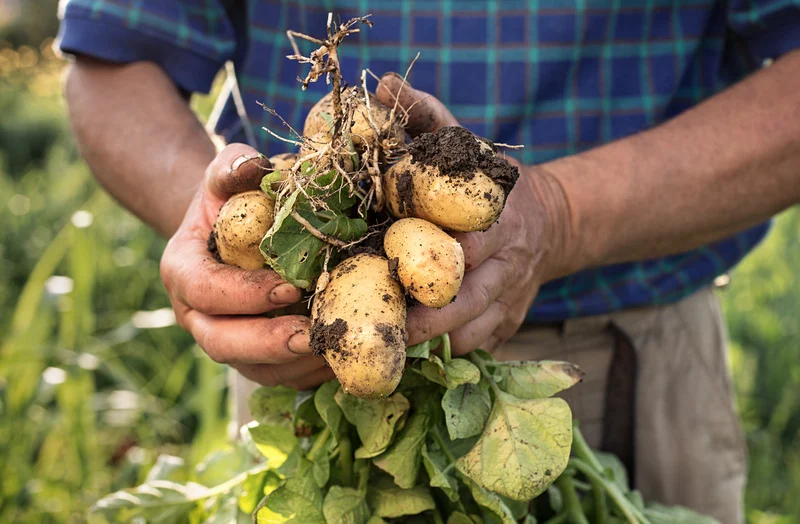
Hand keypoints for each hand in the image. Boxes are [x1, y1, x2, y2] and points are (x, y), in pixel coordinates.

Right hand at [160, 144, 334, 388]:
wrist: (235, 230)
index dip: (242, 294)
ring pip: (262, 370)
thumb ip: (232, 168)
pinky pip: (290, 375)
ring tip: (353, 348)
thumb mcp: (227, 175)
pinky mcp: (263, 359)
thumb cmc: (232, 199)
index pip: (205, 291)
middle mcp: (201, 317)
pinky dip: (325, 368)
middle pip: (224, 344)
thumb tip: (253, 166)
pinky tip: (362, 353)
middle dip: (271, 344)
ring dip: (307, 364)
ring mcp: (233, 342)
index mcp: (185, 273)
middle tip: (317, 335)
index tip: (287, 288)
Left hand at [376, 73, 568, 354]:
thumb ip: (425, 115)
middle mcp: (506, 262)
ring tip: (381, 345)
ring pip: (467, 331)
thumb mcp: (465, 141)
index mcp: (495, 217)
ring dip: (425, 340)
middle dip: (417, 315)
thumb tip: (384, 87)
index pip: (460, 243)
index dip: (418, 259)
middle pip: (461, 299)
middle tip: (370, 323)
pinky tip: (408, 351)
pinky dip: (443, 349)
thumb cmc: (490, 179)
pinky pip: (476, 345)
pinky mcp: (510, 323)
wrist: (552, 222)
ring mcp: (510, 298)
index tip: (376, 267)